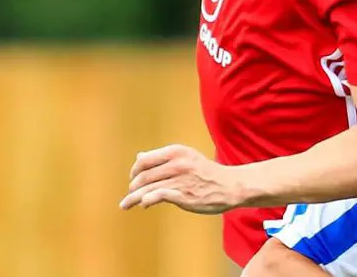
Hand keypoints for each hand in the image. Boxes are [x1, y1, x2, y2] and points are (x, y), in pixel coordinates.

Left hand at [119, 144, 244, 213]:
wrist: (231, 186)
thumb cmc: (207, 173)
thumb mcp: (186, 158)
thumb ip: (162, 158)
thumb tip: (139, 156)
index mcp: (176, 152)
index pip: (144, 161)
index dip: (134, 171)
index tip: (132, 179)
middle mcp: (177, 163)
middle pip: (143, 176)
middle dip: (133, 187)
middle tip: (130, 194)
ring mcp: (180, 179)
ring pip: (147, 189)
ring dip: (133, 198)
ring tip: (125, 205)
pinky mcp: (183, 195)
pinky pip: (158, 196)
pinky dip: (147, 200)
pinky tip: (144, 204)